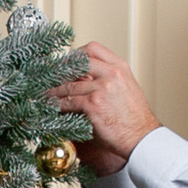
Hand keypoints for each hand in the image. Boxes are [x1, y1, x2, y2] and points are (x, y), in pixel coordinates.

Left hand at [55, 41, 158, 176]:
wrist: (142, 139)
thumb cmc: (134, 120)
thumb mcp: (127, 89)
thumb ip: (109, 79)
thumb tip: (85, 78)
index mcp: (120, 67)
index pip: (93, 48)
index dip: (75, 55)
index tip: (65, 64)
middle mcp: (112, 74)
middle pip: (77, 62)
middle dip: (60, 71)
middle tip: (49, 79)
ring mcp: (102, 88)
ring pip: (68, 85)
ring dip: (54, 91)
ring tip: (44, 95)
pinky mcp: (93, 104)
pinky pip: (68, 101)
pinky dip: (57, 105)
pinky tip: (52, 108)